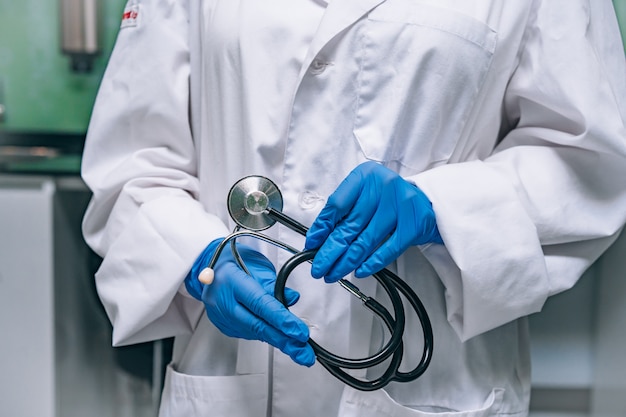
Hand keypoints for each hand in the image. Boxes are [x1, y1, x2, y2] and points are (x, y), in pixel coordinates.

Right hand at [185, 239, 314, 365]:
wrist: (206, 267)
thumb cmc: (233, 261)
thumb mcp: (256, 265)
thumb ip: (274, 284)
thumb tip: (292, 298)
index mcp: (233, 282)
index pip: (261, 305)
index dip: (281, 320)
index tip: (299, 332)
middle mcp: (225, 302)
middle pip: (257, 325)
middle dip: (284, 340)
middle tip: (304, 352)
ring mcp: (223, 317)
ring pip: (255, 333)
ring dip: (278, 341)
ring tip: (299, 350)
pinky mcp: (225, 326)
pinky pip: (249, 333)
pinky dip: (266, 336)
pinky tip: (280, 340)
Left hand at [305, 161, 441, 281]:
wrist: (427, 201)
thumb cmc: (389, 199)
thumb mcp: (365, 195)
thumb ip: (345, 211)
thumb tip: (319, 239)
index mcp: (365, 176)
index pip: (336, 205)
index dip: (322, 227)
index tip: (312, 245)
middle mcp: (383, 186)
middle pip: (349, 226)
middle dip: (330, 251)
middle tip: (319, 268)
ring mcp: (400, 204)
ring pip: (365, 241)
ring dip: (346, 262)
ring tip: (334, 274)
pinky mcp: (413, 223)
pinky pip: (388, 249)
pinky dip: (371, 263)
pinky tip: (358, 271)